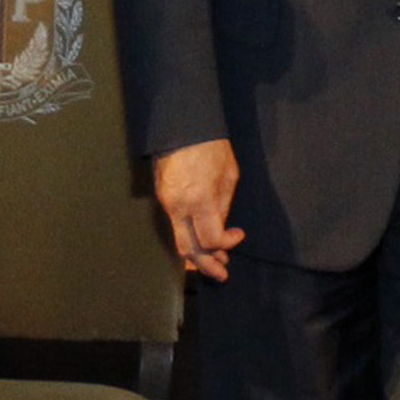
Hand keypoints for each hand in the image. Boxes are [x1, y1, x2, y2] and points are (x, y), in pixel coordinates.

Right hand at [155, 139, 243, 280]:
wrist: (182, 125)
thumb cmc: (211, 147)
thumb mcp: (228, 175)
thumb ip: (223, 206)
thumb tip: (222, 228)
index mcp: (199, 200)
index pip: (210, 240)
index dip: (226, 245)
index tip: (238, 236)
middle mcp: (178, 206)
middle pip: (188, 249)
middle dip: (206, 265)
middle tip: (222, 273)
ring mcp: (166, 203)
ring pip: (179, 240)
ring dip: (197, 254)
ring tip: (214, 261)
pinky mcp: (161, 198)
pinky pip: (175, 226)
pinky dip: (189, 238)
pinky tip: (201, 241)